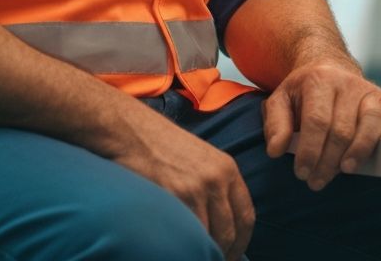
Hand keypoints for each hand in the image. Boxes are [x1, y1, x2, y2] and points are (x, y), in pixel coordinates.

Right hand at [109, 107, 253, 259]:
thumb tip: (221, 221)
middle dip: (224, 253)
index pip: (246, 215)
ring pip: (209, 238)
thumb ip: (216, 185)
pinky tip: (179, 251)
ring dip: (203, 253)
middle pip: (229, 231)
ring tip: (195, 258)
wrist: (134, 132)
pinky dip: (185, 248)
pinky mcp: (173, 198)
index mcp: (228, 169)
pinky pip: (186, 235)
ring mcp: (195, 189)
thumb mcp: (202, 159)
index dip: (242, 242)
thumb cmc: (164, 145)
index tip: (234, 256)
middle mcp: (216, 179)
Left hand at [263, 63, 380, 190]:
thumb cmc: (304, 90)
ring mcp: (367, 89)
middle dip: (328, 161)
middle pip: (342, 129)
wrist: (328, 66)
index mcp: (318, 79)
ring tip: (344, 170)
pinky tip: (369, 153)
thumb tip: (276, 150)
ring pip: (369, 123)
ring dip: (358, 152)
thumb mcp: (280, 99)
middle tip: (316, 180)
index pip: (317, 121)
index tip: (302, 172)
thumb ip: (275, 124)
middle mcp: (346, 82)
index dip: (309, 151)